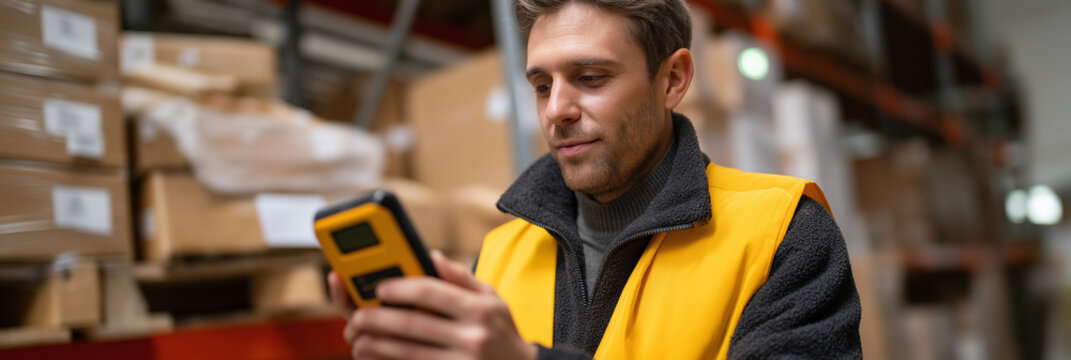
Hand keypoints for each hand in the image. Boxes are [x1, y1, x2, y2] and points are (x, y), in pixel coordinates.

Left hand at [327, 251, 536, 359]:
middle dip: (378, 319)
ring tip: (358, 337)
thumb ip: (460, 277)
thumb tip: (430, 255)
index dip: (399, 288)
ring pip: (408, 352)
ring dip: (376, 345)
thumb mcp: (492, 299)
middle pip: (412, 324)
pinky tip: (374, 356)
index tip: (379, 287)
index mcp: (480, 308)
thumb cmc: (503, 331)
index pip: (430, 291)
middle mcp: (473, 336)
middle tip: (357, 315)